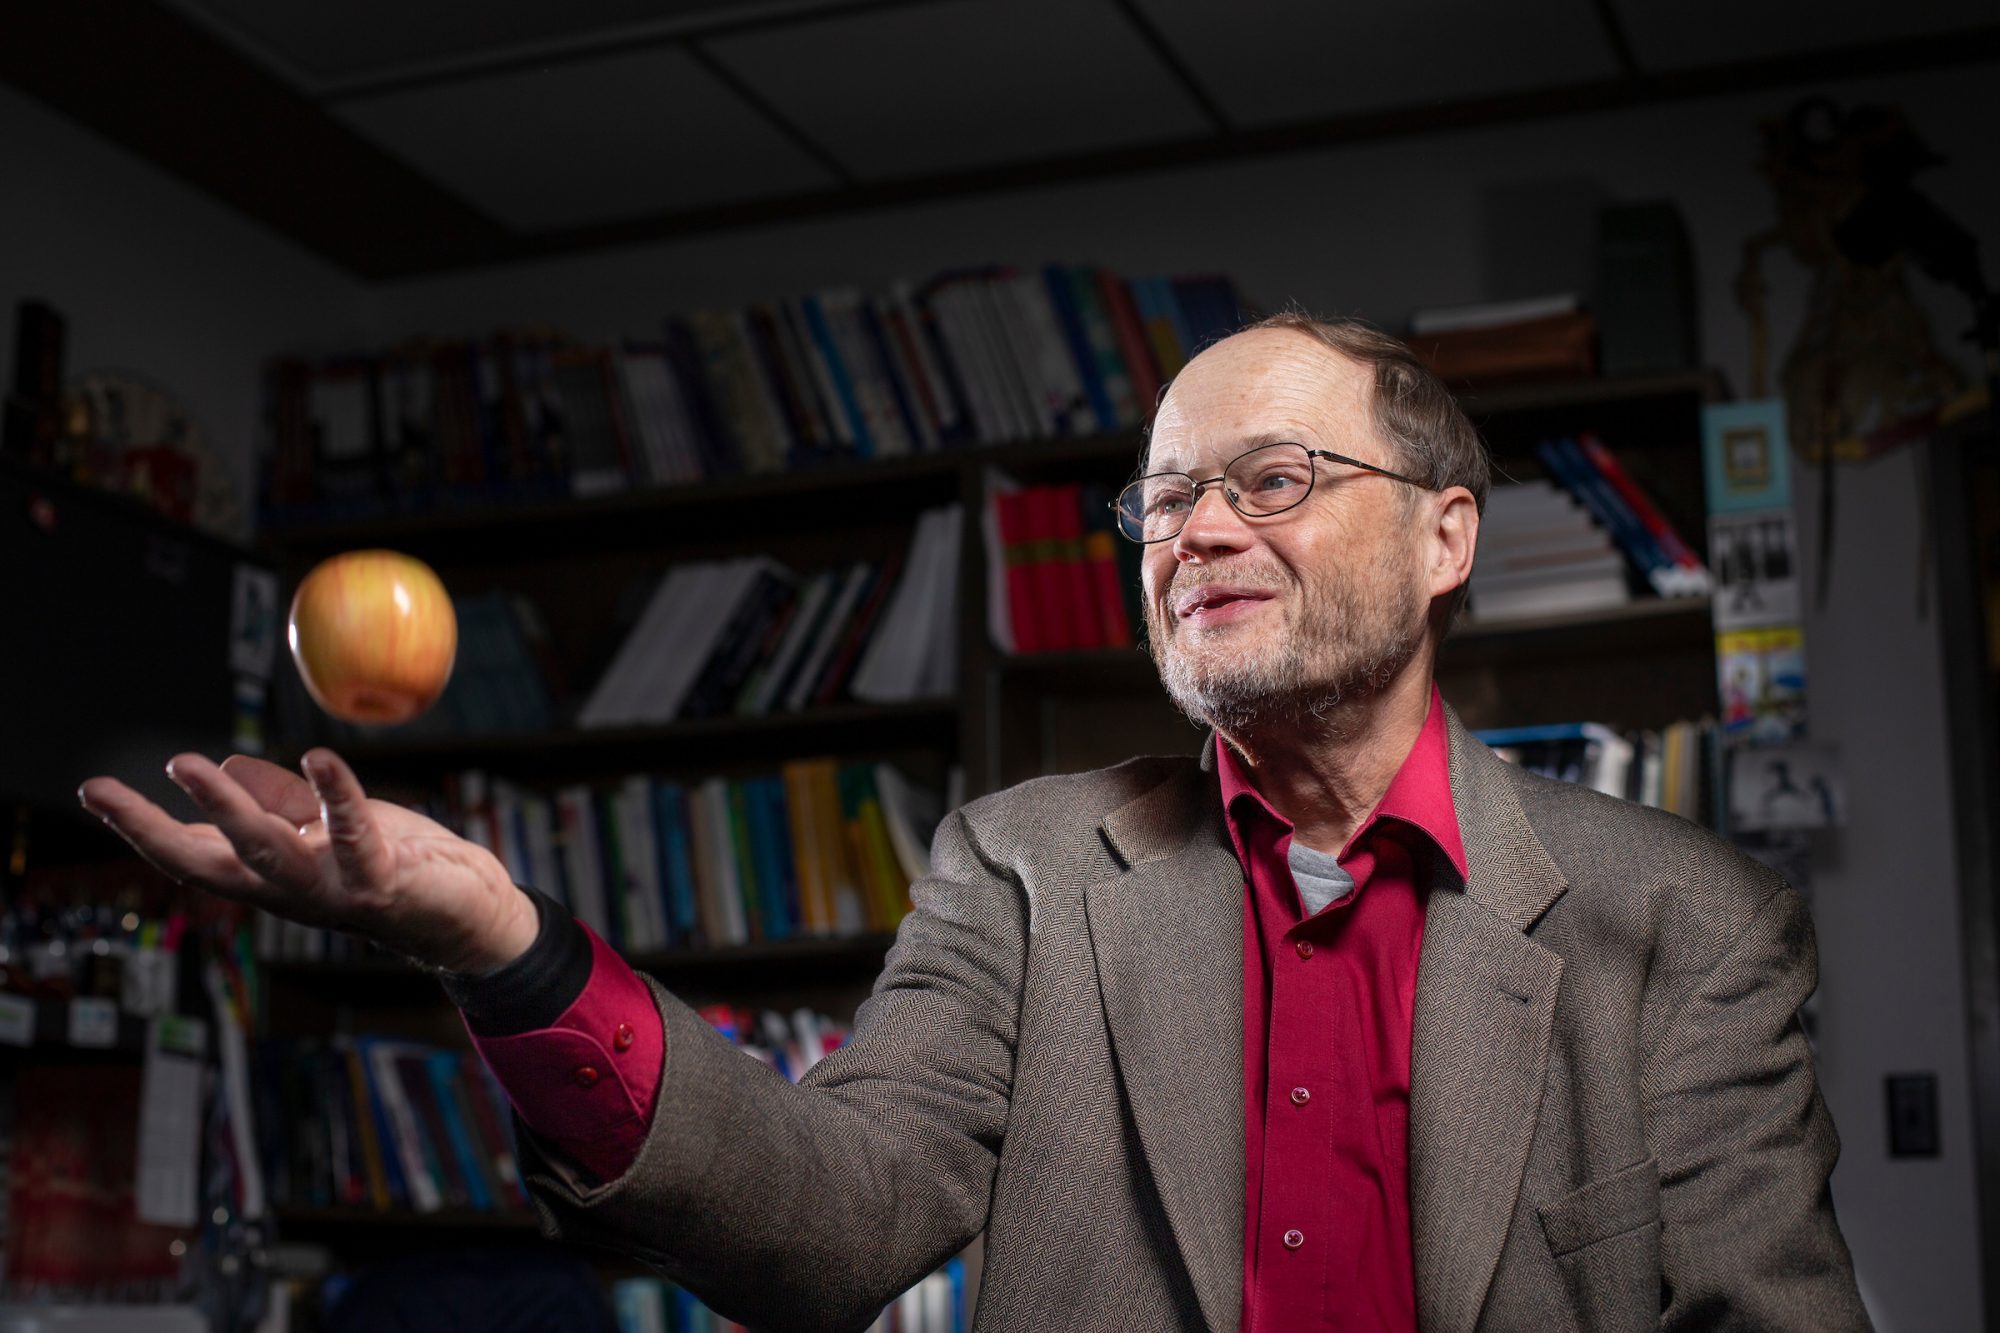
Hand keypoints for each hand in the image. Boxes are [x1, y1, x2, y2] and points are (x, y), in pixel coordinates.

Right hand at [77, 748, 538, 974]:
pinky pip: (353, 834)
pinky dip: (335, 795)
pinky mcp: (380, 881)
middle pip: (205, 861)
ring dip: (224, 808)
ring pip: (265, 850)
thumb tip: (228, 767)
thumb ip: (284, 802)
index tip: (92, 789)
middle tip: (100, 791)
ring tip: (188, 765)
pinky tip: (317, 758)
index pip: (194, 849)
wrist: (469, 914)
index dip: (142, 823)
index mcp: (272, 874)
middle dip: (149, 828)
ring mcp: (330, 890)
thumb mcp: (329, 827)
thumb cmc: (397, 867)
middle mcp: (289, 890)